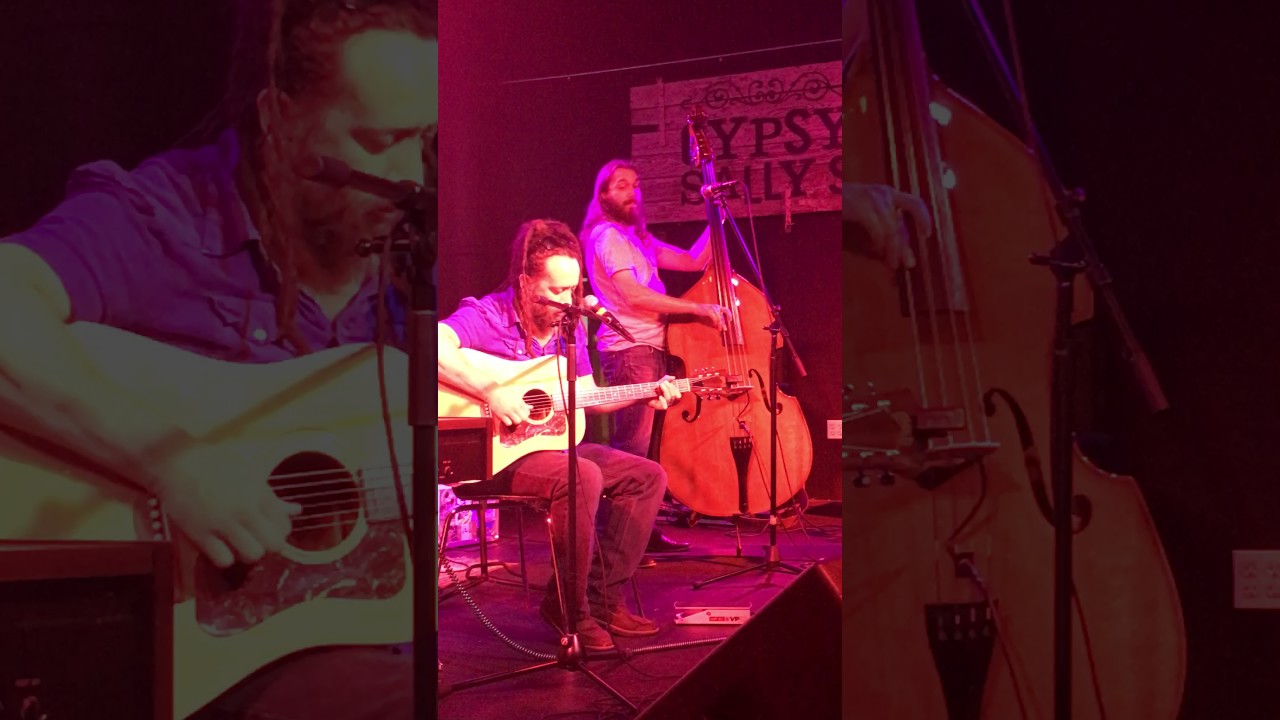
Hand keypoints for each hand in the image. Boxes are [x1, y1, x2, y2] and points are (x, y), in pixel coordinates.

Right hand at [156, 442, 300, 568]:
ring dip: (247, 553)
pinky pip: (223, 560)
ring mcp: (223, 524)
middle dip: (268, 546)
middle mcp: (245, 510)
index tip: (269, 530)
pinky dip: (224, 557)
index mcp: (260, 494)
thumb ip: (271, 497)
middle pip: (274, 545)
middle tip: (256, 540)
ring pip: (252, 555)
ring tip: (237, 544)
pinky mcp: (200, 534)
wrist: (176, 462)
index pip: (284, 526)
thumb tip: (296, 511)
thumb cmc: (215, 465)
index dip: (279, 531)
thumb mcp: (249, 474)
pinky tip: (219, 547)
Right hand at [486, 384, 531, 425]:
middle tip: (518, 417)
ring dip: (515, 421)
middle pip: (524, 418)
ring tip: (512, 418)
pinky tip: (506, 419)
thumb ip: (523, 403)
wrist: (493, 392)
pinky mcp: (501, 414)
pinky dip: (508, 422)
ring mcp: (508, 411)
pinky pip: (508, 423)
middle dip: (522, 419)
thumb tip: (531, 407)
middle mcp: (514, 407)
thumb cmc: (504, 393)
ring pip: (517, 421)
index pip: (527, 412)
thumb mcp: (515, 396)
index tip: (522, 414)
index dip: (525, 414)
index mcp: (519, 402)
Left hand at [647, 375, 681, 409]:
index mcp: (673, 397)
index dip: (675, 389)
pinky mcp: (661, 407)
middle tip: (663, 382)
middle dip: (669, 387)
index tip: (669, 383)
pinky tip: (660, 396)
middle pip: (673, 395)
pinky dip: (663, 400)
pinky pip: (665, 405)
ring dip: (665, 390)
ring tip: (660, 385)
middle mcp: (671, 401)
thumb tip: (673, 377)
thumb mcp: (662, 382)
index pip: (678, 395)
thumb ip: (668, 379)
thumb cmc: (656, 389)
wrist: (647, 396)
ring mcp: (666, 404)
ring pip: (669, 398)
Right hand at [696, 303, 730, 330]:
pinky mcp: (709, 311)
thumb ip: (717, 324)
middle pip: (723, 316)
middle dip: (723, 323)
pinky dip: (716, 323)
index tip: (730, 320)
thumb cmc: (702, 316)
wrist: (693, 311)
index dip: (729, 314)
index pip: (726, 310)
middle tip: (724, 330)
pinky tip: (715, 326)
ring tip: (719, 330)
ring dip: (720, 325)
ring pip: (719, 318)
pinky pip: (715, 319)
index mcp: (717, 307)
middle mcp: (716, 307)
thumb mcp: (710, 321)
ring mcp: (713, 308)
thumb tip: (723, 330)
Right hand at [843, 183, 932, 269]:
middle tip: (908, 265)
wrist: (813, 203)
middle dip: (904, 246)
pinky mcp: (860, 205)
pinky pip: (878, 229)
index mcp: (885, 195)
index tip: (927, 234)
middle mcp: (881, 193)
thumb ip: (880, 245)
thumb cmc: (836, 219)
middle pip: (900, 222)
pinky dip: (879, 243)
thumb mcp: (862, 234)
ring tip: (891, 264)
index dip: (924, 218)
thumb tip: (900, 263)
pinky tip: (875, 251)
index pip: (914, 203)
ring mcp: (871, 197)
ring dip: (892, 249)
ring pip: (891, 228)